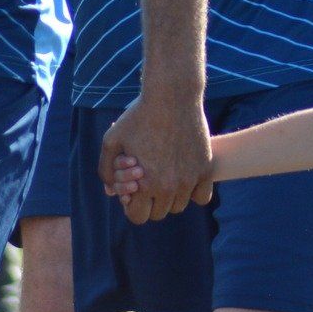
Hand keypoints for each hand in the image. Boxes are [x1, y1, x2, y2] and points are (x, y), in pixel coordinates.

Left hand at [99, 91, 211, 222]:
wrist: (173, 95)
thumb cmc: (139, 115)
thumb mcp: (112, 140)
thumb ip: (106, 169)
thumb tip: (110, 191)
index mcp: (145, 184)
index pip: (138, 216)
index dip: (133, 205)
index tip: (134, 190)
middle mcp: (169, 186)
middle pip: (159, 213)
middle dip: (151, 200)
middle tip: (149, 180)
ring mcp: (190, 178)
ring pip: (180, 205)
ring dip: (171, 196)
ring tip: (165, 175)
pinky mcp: (206, 168)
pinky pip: (202, 197)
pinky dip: (194, 192)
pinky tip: (185, 177)